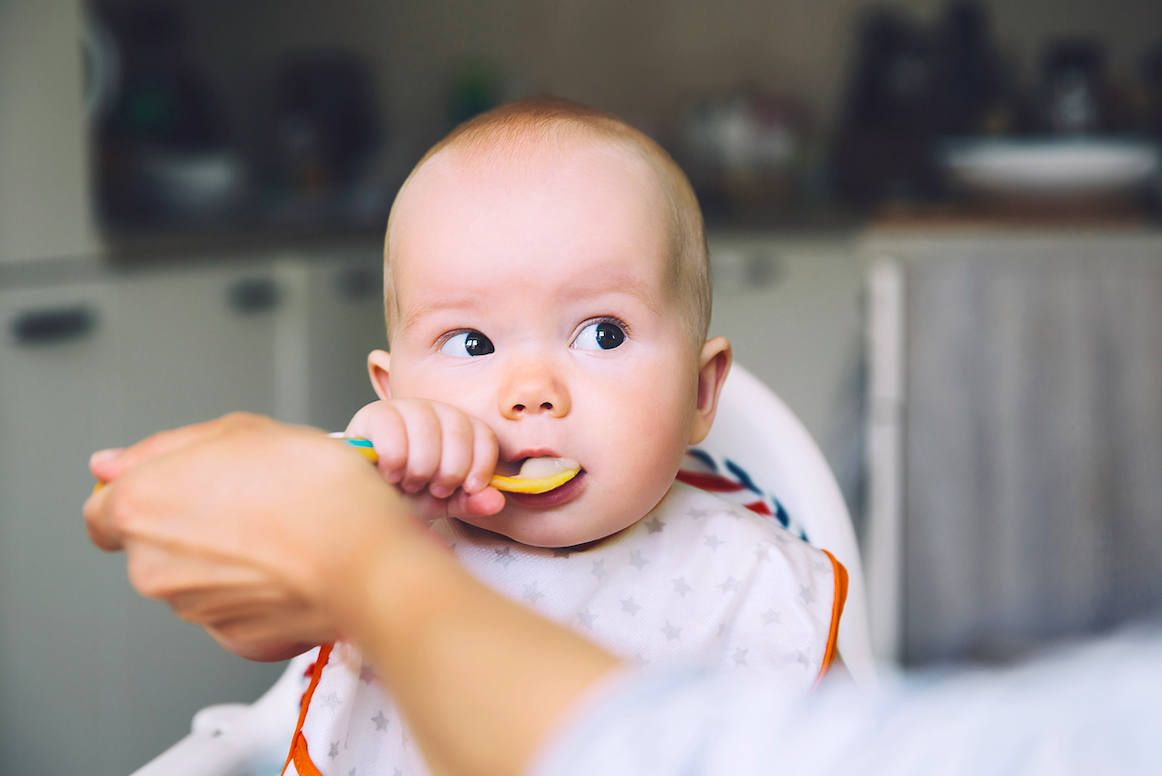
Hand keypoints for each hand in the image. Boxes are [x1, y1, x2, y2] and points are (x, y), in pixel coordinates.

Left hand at [84, 413, 619, 775]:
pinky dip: (259, 592)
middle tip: (252, 498)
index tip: (178, 490)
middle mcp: (153, 566)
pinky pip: (237, 610)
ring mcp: (195, 609)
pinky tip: (294, 564)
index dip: (144, 496)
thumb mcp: (241, 430)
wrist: (366, 555)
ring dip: (230, 557)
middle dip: (194, 524)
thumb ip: (165, 448)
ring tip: (284, 528)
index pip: (102, 512)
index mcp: (142, 508)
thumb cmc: (314, 487)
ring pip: (199, 579)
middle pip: (156, 544)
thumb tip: (110, 466)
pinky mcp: (236, 639)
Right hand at [345, 399, 504, 520]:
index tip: (468, 488)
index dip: (481, 465)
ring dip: (420, 468)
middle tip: (432, 488)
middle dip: (448, 472)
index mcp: (459, 427)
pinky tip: (390, 474)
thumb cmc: (407, 494)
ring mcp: (405, 407)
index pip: (484, 435)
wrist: (366, 496)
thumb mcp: (443, 502)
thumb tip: (496, 501)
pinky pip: (392, 430)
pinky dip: (395, 460)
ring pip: (427, 431)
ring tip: (409, 482)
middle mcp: (435, 410)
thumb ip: (470, 501)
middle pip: (458, 433)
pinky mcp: (374, 414)